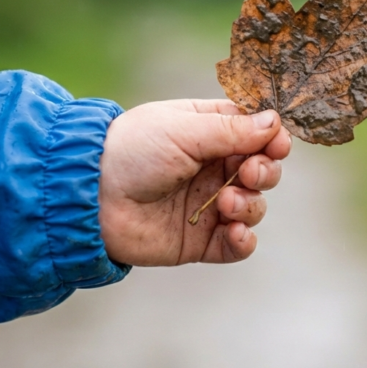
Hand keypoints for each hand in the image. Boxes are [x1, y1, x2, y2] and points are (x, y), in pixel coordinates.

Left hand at [98, 99, 290, 265]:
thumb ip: (232, 129)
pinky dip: (244, 241)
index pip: (255, 132)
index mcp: (207, 132)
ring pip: (254, 206)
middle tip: (248, 173)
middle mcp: (211, 168)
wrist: (90, 198)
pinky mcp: (199, 241)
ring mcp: (207, 205)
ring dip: (251, 204)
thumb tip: (275, 122)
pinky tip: (235, 232)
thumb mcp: (183, 130)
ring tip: (227, 203)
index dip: (271, 138)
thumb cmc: (132, 151)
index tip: (276, 144)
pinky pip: (237, 245)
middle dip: (265, 171)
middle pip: (261, 169)